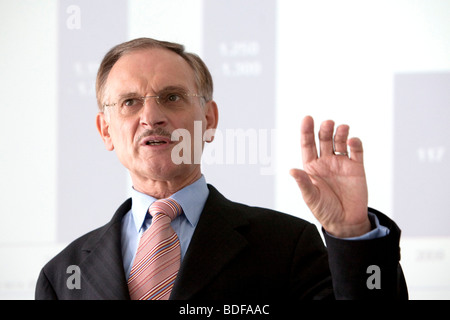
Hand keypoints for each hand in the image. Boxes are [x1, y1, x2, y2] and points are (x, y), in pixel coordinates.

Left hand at [290, 116, 370, 237]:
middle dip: (325, 130)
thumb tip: (291, 171)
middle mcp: (326, 162)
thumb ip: (303, 183)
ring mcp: (341, 163)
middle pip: (324, 140)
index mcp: (311, 167)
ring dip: (340, 133)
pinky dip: (355, 144)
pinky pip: (356, 151)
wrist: (346, 222)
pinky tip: (352, 141)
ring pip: (340, 142)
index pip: (307, 145)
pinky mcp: (356, 168)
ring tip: (342, 128)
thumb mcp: (311, 197)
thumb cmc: (325, 210)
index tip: (307, 118)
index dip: (306, 131)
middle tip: (328, 123)